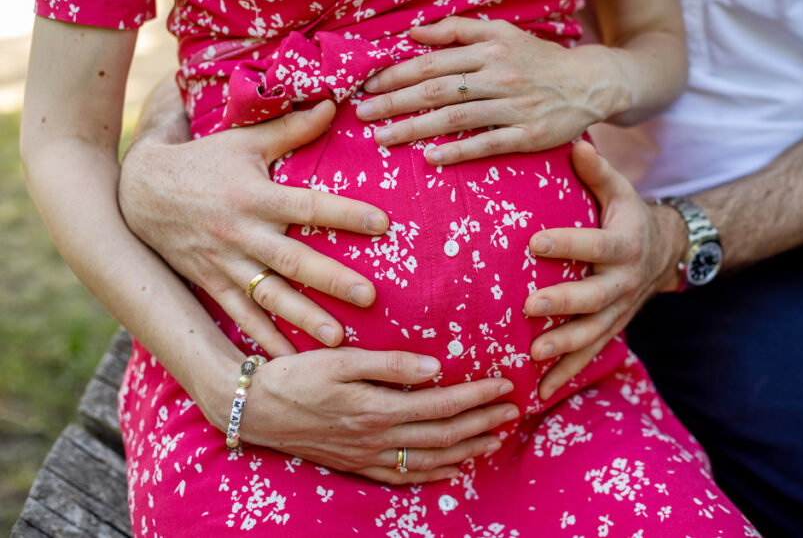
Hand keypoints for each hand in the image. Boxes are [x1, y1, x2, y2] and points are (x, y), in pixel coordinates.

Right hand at [119, 100, 388, 355]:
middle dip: (330, 280)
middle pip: (293, 260)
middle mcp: (242, 233)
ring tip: (338, 339)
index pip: (308, 205)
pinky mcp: (212, 283)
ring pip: (270, 296)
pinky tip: (289, 360)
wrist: (139, 192)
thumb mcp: (245, 141)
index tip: (382, 224)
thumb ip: (291, 127)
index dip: (345, 214)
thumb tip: (334, 102)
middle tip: (369, 296)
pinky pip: (241, 315)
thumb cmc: (204, 162)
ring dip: (303, 319)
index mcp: (256, 196)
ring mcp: (226, 263)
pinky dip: (263, 338)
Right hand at [210, 347, 518, 484]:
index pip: (442, 404)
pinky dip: (433, 474)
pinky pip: (403, 477)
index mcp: (378, 409)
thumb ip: (390, 363)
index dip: (477, 396)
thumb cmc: (297, 375)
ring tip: (495, 439)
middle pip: (444, 435)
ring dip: (467, 450)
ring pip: (429, 460)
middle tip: (513, 411)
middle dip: (483, 424)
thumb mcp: (341, 359)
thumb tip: (435, 367)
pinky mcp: (357, 466)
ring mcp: (368, 457)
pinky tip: (451, 469)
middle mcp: (378, 438)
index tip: (504, 385)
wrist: (255, 409)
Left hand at [355, 17, 627, 164]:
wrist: (589, 83)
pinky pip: (487, 144)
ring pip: (455, 118)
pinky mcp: (529, 135)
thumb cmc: (537, 59)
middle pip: (437, 90)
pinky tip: (431, 158)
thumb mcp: (502, 32)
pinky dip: (457, 151)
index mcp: (489, 49)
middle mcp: (499, 76)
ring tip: (383, 139)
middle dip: (395, 102)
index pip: (433, 61)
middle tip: (363, 115)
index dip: (397, 74)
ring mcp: (514, 107)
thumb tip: (413, 33)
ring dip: (415, 129)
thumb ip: (457, 30)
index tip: (368, 86)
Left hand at [523, 141, 685, 399]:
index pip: (595, 245)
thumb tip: (574, 143)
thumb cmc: (628, 216)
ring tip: (534, 355)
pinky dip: (566, 375)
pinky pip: (589, 356)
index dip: (568, 244)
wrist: (664, 254)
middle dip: (563, 303)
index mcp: (623, 246)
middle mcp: (623, 283)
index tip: (535, 241)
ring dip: (564, 347)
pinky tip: (539, 392)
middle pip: (594, 297)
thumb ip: (597, 172)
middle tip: (529, 305)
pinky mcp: (611, 331)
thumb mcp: (619, 191)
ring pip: (593, 333)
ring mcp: (618, 312)